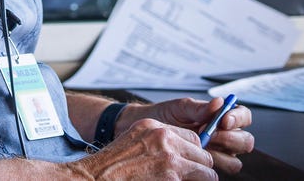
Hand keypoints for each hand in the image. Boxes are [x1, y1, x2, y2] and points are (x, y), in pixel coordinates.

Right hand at [66, 118, 216, 179]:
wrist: (96, 178)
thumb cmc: (112, 166)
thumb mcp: (135, 141)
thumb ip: (158, 142)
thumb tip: (180, 153)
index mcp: (155, 127)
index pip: (193, 138)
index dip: (194, 154)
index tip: (191, 164)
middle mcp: (164, 138)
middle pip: (203, 154)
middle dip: (200, 168)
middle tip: (193, 178)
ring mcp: (170, 158)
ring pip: (207, 171)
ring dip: (201, 179)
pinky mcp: (172, 176)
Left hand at [119, 97, 253, 174]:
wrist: (146, 130)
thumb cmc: (166, 116)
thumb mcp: (180, 108)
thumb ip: (199, 108)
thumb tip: (219, 102)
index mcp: (223, 118)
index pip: (244, 117)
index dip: (238, 118)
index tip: (223, 120)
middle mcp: (225, 137)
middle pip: (245, 142)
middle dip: (231, 139)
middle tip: (211, 135)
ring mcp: (218, 155)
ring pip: (234, 162)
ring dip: (220, 155)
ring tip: (199, 147)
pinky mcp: (207, 170)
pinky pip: (216, 174)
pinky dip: (208, 169)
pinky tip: (192, 159)